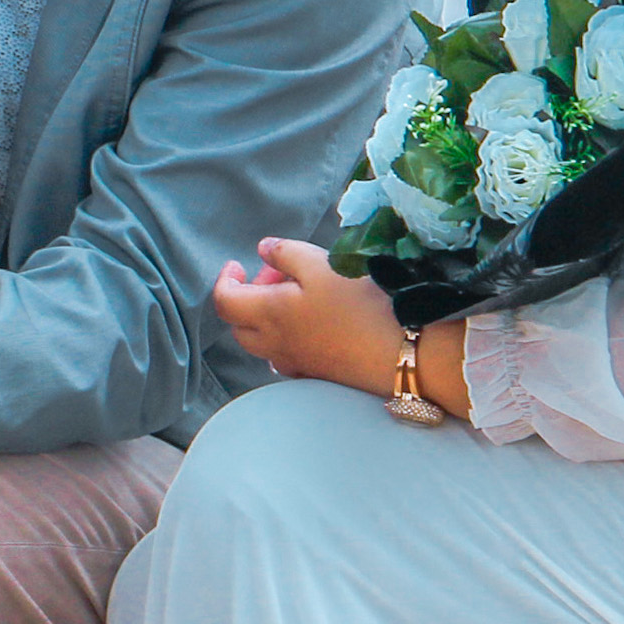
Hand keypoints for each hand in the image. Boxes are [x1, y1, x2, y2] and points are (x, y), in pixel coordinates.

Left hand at [210, 237, 411, 395]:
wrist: (399, 355)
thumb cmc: (358, 306)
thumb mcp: (321, 265)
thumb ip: (286, 253)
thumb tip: (263, 249)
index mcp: (268, 314)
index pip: (224, 301)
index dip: (224, 279)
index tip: (237, 264)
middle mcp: (274, 344)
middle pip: (239, 325)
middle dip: (248, 296)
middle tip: (277, 276)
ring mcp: (294, 363)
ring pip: (262, 342)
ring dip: (267, 317)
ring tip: (299, 296)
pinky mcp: (316, 374)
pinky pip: (285, 355)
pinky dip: (286, 336)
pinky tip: (314, 323)